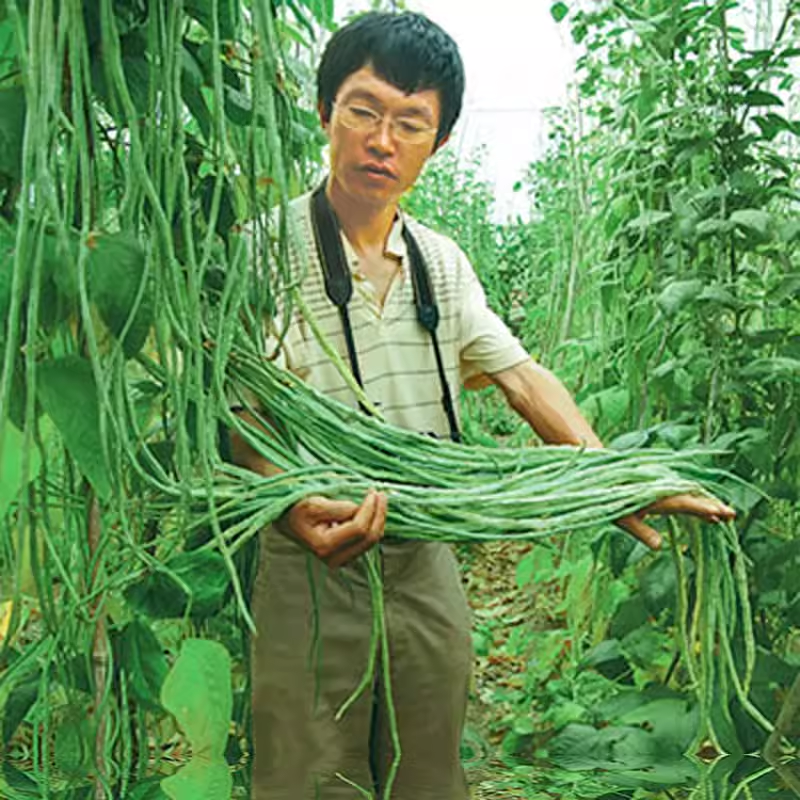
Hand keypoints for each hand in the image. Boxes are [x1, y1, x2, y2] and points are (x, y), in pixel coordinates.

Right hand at [278, 489, 387, 567]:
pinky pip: (367, 541)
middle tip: (380, 494)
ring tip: (377, 499)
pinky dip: (373, 524)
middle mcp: (334, 559)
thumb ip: (340, 508)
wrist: (287, 518)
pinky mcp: (346, 555)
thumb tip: (362, 508)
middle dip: (379, 514)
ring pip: (371, 540)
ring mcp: (341, 559)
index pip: (359, 529)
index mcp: (324, 546)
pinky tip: (371, 510)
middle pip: (369, 538)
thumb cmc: (297, 508)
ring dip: (378, 518)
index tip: (373, 491)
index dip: (370, 509)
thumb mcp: (315, 503)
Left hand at [616, 493, 735, 550]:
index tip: (720, 513)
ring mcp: (663, 488)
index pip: (685, 503)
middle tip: (732, 515)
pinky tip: (706, 514)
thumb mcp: (624, 519)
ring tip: (725, 517)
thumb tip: (659, 547)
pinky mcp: (661, 489)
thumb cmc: (611, 501)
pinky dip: (696, 503)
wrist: (601, 477)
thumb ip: (642, 532)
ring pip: (690, 495)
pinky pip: (683, 495)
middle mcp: (663, 490)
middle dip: (713, 505)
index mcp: (657, 497)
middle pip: (693, 497)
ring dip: (707, 504)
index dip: (703, 508)